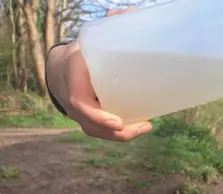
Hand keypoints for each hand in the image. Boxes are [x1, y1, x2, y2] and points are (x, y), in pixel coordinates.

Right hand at [45, 7, 151, 141]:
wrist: (60, 68)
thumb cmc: (80, 54)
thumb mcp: (89, 40)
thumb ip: (108, 28)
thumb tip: (128, 12)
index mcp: (73, 77)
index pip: (79, 102)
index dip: (97, 115)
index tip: (118, 121)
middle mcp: (72, 99)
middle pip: (90, 124)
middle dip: (117, 131)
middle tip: (144, 125)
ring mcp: (77, 112)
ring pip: (96, 131)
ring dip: (121, 135)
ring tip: (145, 126)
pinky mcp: (86, 119)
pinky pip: (99, 131)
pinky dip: (118, 134)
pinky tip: (138, 127)